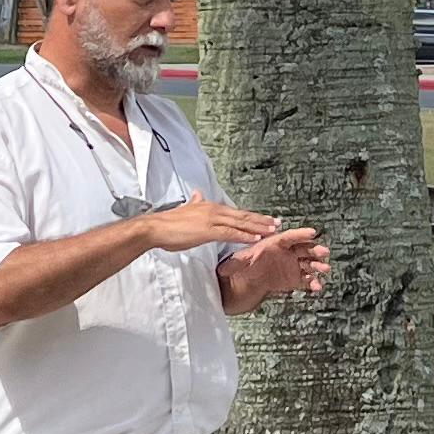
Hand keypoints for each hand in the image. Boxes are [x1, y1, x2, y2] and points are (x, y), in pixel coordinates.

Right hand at [140, 197, 278, 256]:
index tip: (265, 219)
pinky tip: (255, 238)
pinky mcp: (208, 230)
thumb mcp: (185, 210)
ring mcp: (211, 219)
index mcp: (209, 206)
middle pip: (243, 215)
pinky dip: (244, 235)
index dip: (252, 216)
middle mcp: (213, 210)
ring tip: (273, 230)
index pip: (236, 212)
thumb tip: (197, 194)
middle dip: (262, 220)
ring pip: (240, 223)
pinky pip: (230, 233)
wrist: (155, 227)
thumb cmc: (168, 224)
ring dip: (258, 227)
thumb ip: (194, 203)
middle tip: (278, 222)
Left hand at [217, 223, 327, 309]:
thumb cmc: (246, 263)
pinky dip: (313, 283)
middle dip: (315, 250)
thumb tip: (221, 269)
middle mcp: (288, 252)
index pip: (290, 236)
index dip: (301, 234)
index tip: (312, 232)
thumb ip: (233, 264)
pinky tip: (317, 287)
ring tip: (325, 270)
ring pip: (309, 263)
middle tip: (324, 252)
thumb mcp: (238, 262)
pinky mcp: (295, 278)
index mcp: (276, 243)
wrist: (250, 277)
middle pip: (304, 249)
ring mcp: (293, 265)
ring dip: (318, 266)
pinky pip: (307, 279)